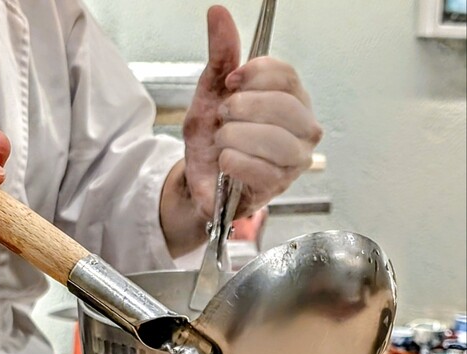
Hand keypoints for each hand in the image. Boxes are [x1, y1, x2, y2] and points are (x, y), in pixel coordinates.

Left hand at [183, 5, 321, 222]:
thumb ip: (221, 57)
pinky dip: (233, 162)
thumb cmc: (214, 137)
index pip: (287, 76)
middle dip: (242, 109)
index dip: (255, 75)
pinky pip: (260, 169)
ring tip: (223, 141)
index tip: (230, 83)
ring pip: (275, 139)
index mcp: (293, 100)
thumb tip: (218, 13)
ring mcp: (294, 161)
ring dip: (235, 137)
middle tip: (224, 117)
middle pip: (284, 106)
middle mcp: (303, 130)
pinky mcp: (278, 186)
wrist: (201, 177)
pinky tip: (225, 162)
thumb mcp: (213, 93)